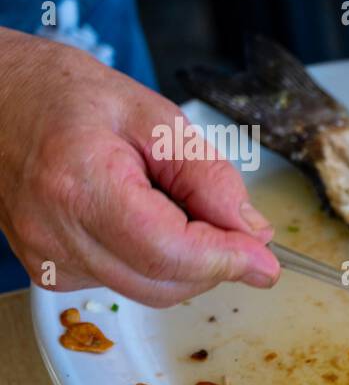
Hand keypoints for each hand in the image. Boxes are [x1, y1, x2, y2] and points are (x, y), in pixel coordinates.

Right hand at [0, 29, 280, 307]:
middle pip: (163, 283)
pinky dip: (153, 260)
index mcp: (80, 185)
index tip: (266, 260)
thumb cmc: (66, 95)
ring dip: (185, 262)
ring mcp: (46, 258)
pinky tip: (142, 217)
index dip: (226, 260)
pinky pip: (124, 281)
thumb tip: (253, 232)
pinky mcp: (48, 270)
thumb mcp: (156, 118)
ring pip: (148, 290)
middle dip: (215, 264)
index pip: (169, 252)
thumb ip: (210, 177)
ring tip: (172, 204)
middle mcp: (55, 233)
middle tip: (237, 228)